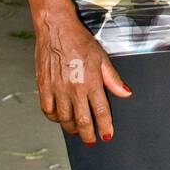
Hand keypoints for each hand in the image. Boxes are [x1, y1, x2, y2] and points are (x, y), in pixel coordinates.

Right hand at [34, 13, 132, 143]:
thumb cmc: (79, 40)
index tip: (107, 135)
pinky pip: (48, 110)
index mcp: (91, 81)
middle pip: (82, 120)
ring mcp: (57, 89)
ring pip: (64, 119)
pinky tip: (60, 118)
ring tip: (77, 131)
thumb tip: (125, 93)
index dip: (105, 127)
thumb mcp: (101, 57)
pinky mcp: (44, 87)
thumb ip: (112, 78)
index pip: (101, 111)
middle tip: (91, 140)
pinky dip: (55, 118)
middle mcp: (74, 88)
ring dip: (72, 128)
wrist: (56, 29)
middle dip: (88, 134)